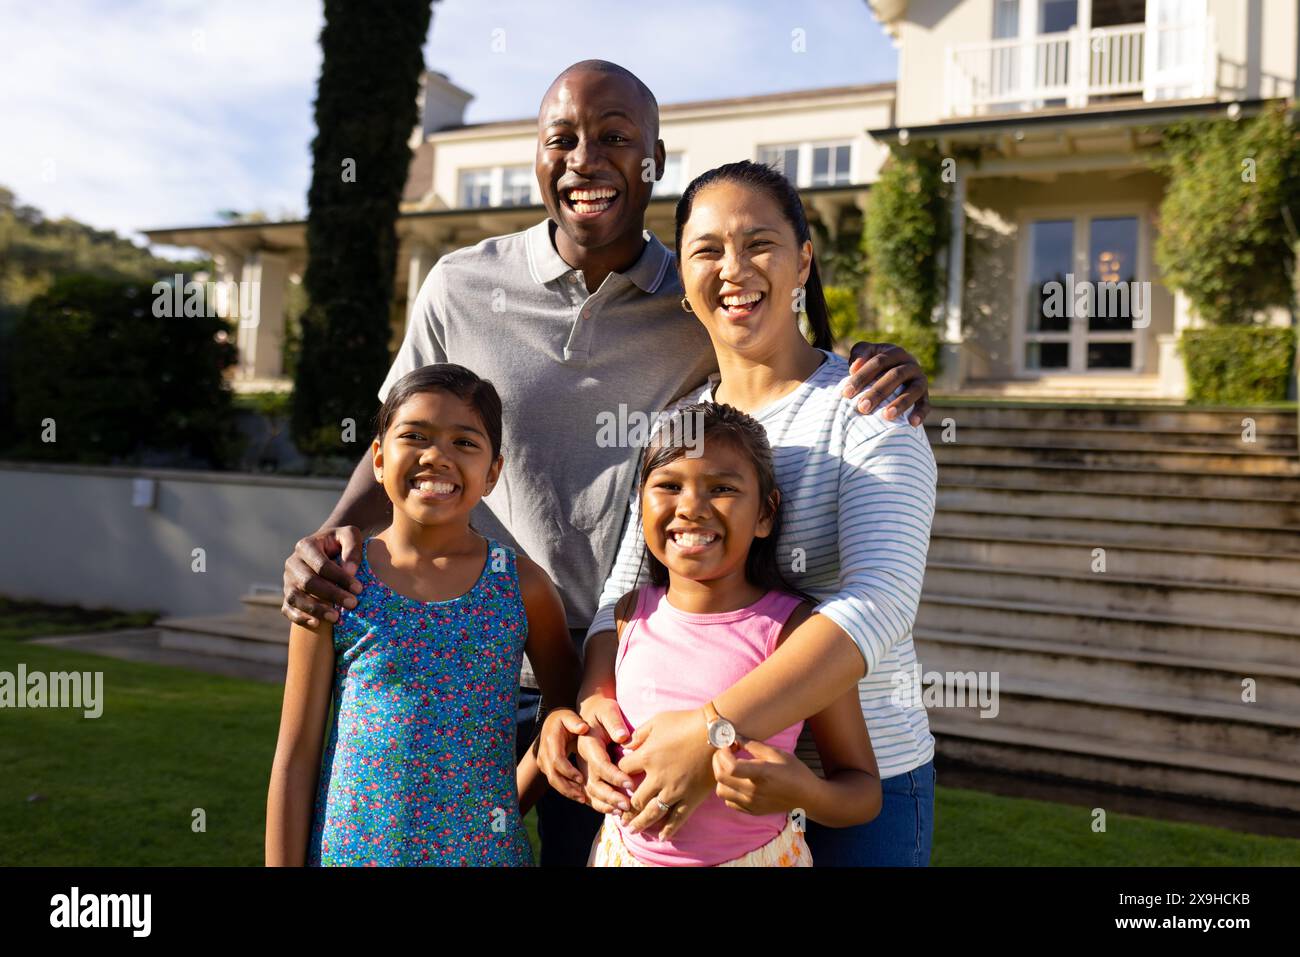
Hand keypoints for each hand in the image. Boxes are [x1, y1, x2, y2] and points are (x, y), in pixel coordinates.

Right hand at [282, 526, 364, 626]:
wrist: (326, 548)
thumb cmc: (340, 542)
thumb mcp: (350, 535)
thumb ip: (352, 547)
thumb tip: (349, 570)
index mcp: (306, 546)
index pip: (322, 565)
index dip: (340, 578)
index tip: (358, 589)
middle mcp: (292, 563)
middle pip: (308, 582)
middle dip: (331, 594)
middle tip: (353, 604)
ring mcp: (288, 580)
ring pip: (295, 597)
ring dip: (315, 609)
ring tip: (336, 618)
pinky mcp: (288, 595)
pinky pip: (287, 608)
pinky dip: (299, 618)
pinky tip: (316, 623)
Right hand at [534, 709, 589, 803]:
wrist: (551, 721)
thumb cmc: (564, 719)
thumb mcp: (570, 716)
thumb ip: (575, 721)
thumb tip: (583, 728)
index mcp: (550, 740)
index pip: (556, 760)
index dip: (568, 771)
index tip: (581, 778)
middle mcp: (543, 752)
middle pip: (553, 775)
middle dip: (567, 787)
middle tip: (583, 796)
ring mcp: (542, 760)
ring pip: (552, 780)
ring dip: (567, 791)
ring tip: (582, 798)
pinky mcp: (544, 766)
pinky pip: (554, 780)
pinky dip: (565, 788)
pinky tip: (578, 793)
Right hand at [576, 695, 633, 814]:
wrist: (589, 711)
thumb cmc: (602, 710)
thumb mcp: (607, 709)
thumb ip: (614, 722)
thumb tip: (622, 738)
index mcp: (587, 744)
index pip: (600, 764)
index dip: (615, 776)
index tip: (631, 784)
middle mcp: (581, 759)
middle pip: (592, 783)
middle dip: (610, 796)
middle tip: (628, 805)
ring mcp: (581, 768)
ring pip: (589, 792)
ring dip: (604, 804)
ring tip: (622, 812)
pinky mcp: (584, 773)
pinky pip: (589, 792)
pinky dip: (599, 803)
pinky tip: (614, 811)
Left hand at [616, 708, 717, 839]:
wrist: (716, 731)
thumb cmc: (686, 722)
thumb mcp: (658, 721)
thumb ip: (640, 734)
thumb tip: (626, 745)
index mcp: (647, 756)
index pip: (624, 769)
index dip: (621, 771)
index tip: (623, 775)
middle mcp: (658, 777)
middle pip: (635, 798)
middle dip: (626, 806)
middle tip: (621, 814)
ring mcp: (675, 790)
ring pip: (652, 813)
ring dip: (640, 823)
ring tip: (632, 829)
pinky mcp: (691, 797)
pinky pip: (677, 818)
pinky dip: (668, 829)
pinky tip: (661, 836)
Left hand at [713, 736, 815, 817]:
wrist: (807, 796)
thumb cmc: (794, 771)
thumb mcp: (776, 753)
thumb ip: (752, 745)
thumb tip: (734, 737)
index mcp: (761, 774)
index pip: (731, 767)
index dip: (723, 754)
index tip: (727, 745)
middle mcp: (754, 791)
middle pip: (721, 777)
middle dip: (717, 761)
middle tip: (724, 752)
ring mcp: (752, 804)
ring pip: (721, 791)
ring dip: (720, 776)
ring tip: (729, 766)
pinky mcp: (752, 811)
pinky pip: (729, 801)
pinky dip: (727, 790)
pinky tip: (736, 780)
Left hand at [845, 341, 930, 425]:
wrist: (894, 373)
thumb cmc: (874, 365)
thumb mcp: (865, 354)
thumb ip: (859, 354)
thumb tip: (854, 367)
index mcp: (894, 352)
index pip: (878, 362)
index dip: (862, 376)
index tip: (846, 393)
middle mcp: (910, 364)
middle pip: (895, 376)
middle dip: (877, 392)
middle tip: (862, 407)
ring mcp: (920, 379)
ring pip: (913, 389)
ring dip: (901, 403)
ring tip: (886, 416)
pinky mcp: (925, 395)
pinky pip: (926, 404)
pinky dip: (921, 413)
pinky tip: (912, 423)